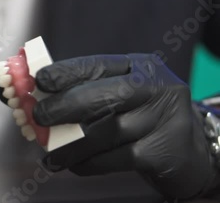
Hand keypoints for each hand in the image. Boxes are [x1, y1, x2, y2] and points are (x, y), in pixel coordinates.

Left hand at [32, 54, 218, 199]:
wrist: (190, 151)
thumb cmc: (143, 118)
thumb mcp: (123, 96)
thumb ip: (87, 92)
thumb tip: (39, 97)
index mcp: (140, 67)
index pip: (97, 65)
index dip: (65, 73)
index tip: (39, 81)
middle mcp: (155, 87)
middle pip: (105, 95)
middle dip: (65, 106)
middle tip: (39, 116)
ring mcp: (163, 118)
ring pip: (107, 131)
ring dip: (70, 144)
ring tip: (49, 153)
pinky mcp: (163, 150)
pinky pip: (116, 157)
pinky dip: (88, 163)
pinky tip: (73, 165)